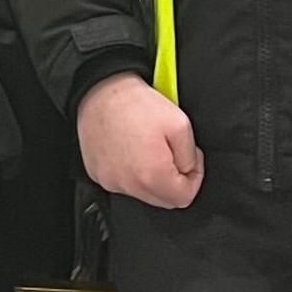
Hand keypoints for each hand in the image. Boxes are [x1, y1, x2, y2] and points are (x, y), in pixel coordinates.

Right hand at [77, 74, 201, 207]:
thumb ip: (191, 158)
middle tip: (170, 151)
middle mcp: (128, 185)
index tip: (190, 159)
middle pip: (163, 200)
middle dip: (173, 180)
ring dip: (151, 177)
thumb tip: (187, 171)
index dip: (194, 178)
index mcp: (152, 176)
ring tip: (148, 148)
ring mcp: (110, 181)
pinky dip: (130, 172)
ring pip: (142, 193)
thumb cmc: (137, 104)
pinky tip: (130, 150)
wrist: (101, 90)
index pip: (184, 198)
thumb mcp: (181, 125)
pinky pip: (122, 183)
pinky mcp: (97, 174)